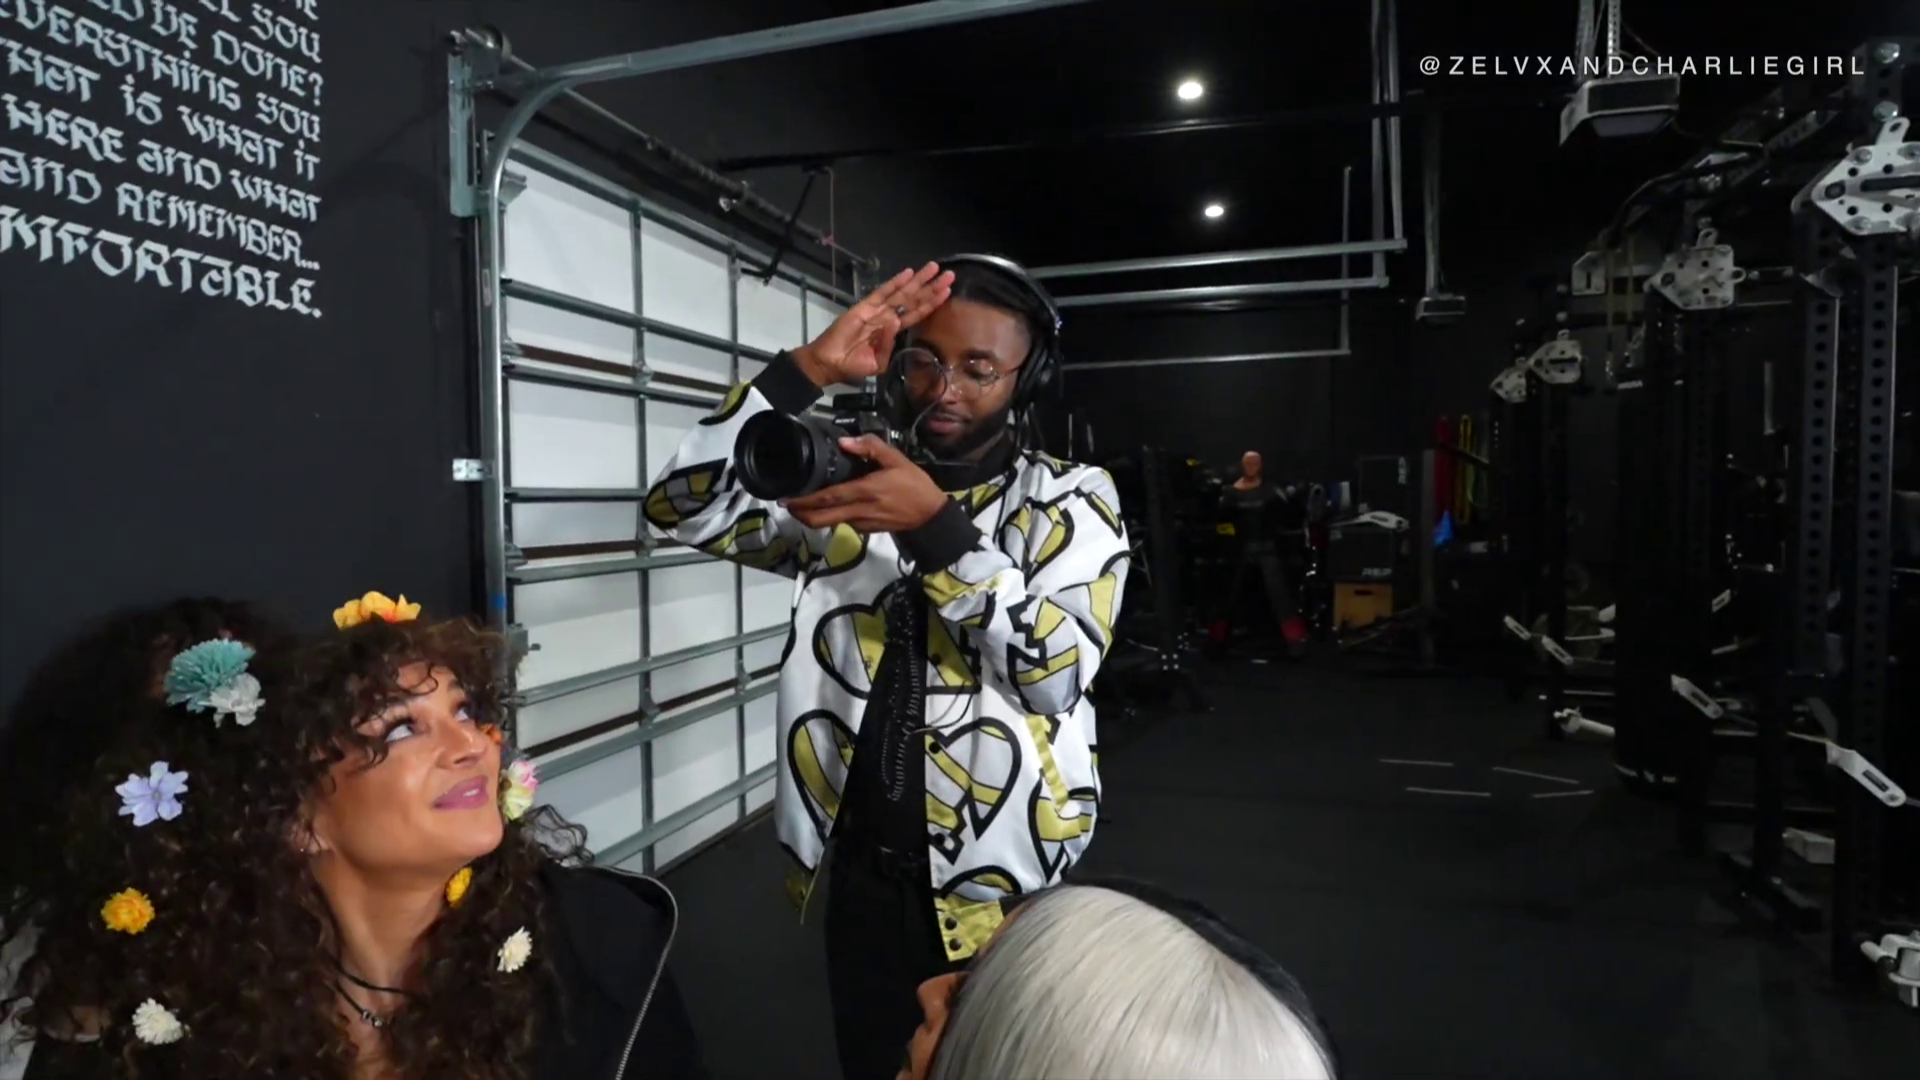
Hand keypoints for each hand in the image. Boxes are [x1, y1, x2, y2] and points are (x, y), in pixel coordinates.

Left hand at [783, 436, 948, 532]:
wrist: (930, 516)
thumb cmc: (915, 485)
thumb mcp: (897, 459)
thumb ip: (871, 447)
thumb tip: (845, 441)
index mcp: (864, 491)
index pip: (827, 498)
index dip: (804, 500)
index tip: (787, 497)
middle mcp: (858, 510)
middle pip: (820, 519)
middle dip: (800, 514)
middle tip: (787, 504)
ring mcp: (861, 523)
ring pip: (829, 523)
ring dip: (813, 515)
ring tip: (804, 502)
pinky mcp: (866, 530)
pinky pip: (843, 523)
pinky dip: (831, 516)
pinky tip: (830, 506)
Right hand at [791, 263, 953, 387]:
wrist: (830, 363)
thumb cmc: (853, 366)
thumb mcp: (878, 363)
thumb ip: (888, 345)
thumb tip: (894, 322)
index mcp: (893, 330)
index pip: (917, 313)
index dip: (932, 302)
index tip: (947, 291)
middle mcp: (888, 317)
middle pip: (914, 299)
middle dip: (931, 286)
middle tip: (949, 274)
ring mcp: (877, 310)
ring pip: (902, 293)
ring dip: (919, 281)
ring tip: (934, 268)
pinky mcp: (864, 307)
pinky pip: (882, 293)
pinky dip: (895, 283)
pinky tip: (908, 273)